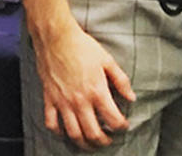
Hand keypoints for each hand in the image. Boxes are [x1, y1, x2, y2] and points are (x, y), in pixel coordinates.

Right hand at [33, 19, 136, 150]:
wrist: (56, 37)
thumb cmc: (82, 46)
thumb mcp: (107, 60)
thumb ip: (121, 81)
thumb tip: (131, 98)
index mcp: (97, 91)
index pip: (113, 120)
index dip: (121, 127)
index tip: (123, 126)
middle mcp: (80, 101)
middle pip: (93, 133)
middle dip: (104, 141)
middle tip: (108, 141)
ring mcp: (63, 102)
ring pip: (73, 134)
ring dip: (84, 143)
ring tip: (90, 144)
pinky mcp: (49, 99)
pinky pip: (52, 124)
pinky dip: (59, 133)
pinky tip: (66, 132)